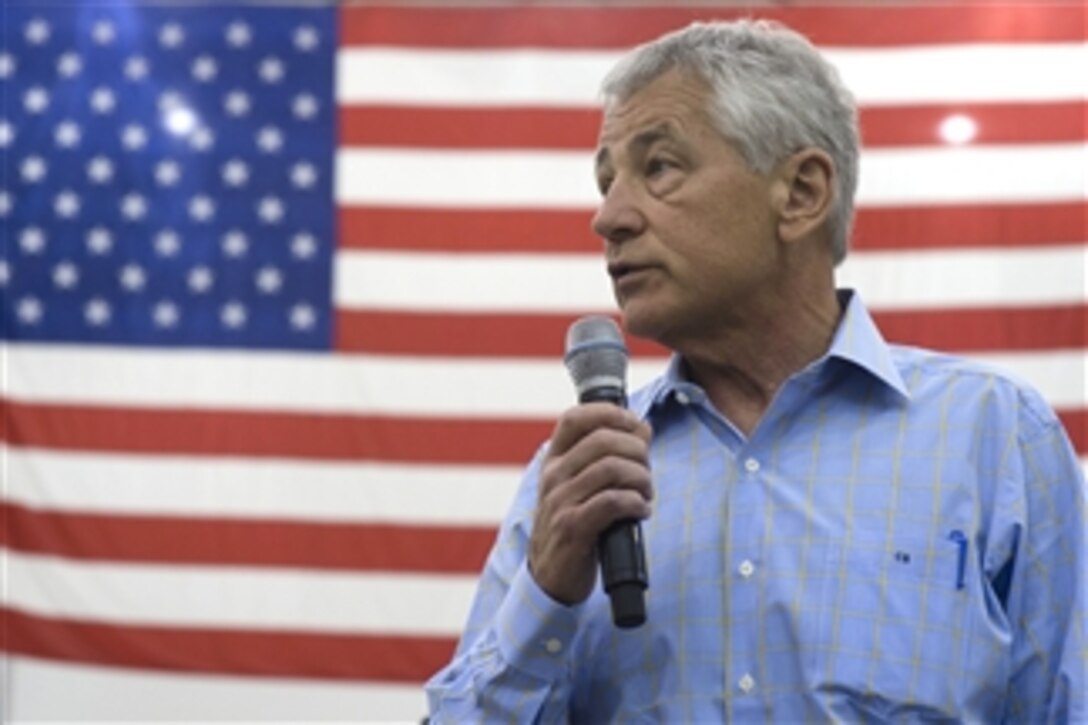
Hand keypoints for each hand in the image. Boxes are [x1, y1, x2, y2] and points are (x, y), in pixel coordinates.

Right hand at [529, 403, 652, 605]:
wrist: (551, 575)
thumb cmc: (574, 525)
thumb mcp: (581, 486)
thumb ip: (608, 456)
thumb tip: (643, 427)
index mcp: (554, 461)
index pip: (575, 417)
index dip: (610, 413)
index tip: (635, 426)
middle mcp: (553, 476)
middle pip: (602, 440)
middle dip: (637, 451)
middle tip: (646, 470)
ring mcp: (560, 501)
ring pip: (611, 469)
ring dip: (641, 479)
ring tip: (645, 493)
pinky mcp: (573, 527)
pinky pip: (612, 502)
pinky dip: (636, 503)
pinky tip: (640, 511)